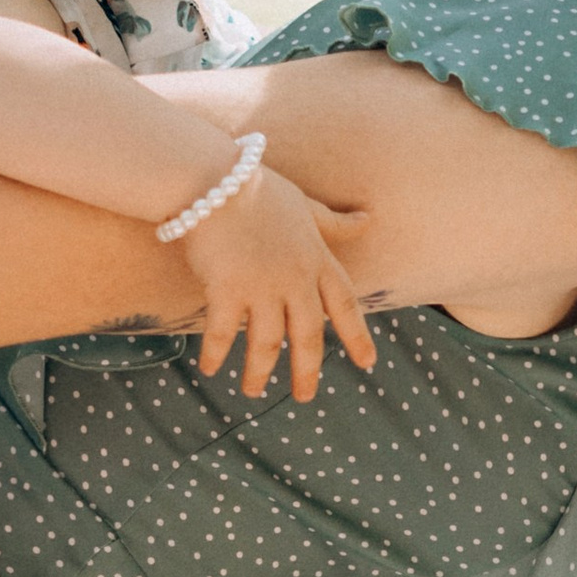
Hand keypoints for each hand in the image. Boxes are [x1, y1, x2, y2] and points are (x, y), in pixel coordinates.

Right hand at [176, 168, 376, 400]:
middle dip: (306, 370)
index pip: (344, 303)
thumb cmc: (256, 187)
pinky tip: (208, 368)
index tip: (368, 363)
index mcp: (315, 258)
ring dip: (258, 372)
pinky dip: (215, 353)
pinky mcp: (226, 289)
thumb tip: (368, 219)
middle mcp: (294, 278)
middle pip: (307, 335)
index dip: (358, 334)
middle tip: (303, 397)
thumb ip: (333, 222)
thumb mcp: (304, 205)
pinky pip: (221, 332)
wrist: (212, 179)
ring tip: (252, 392)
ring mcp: (261, 286)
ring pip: (266, 342)